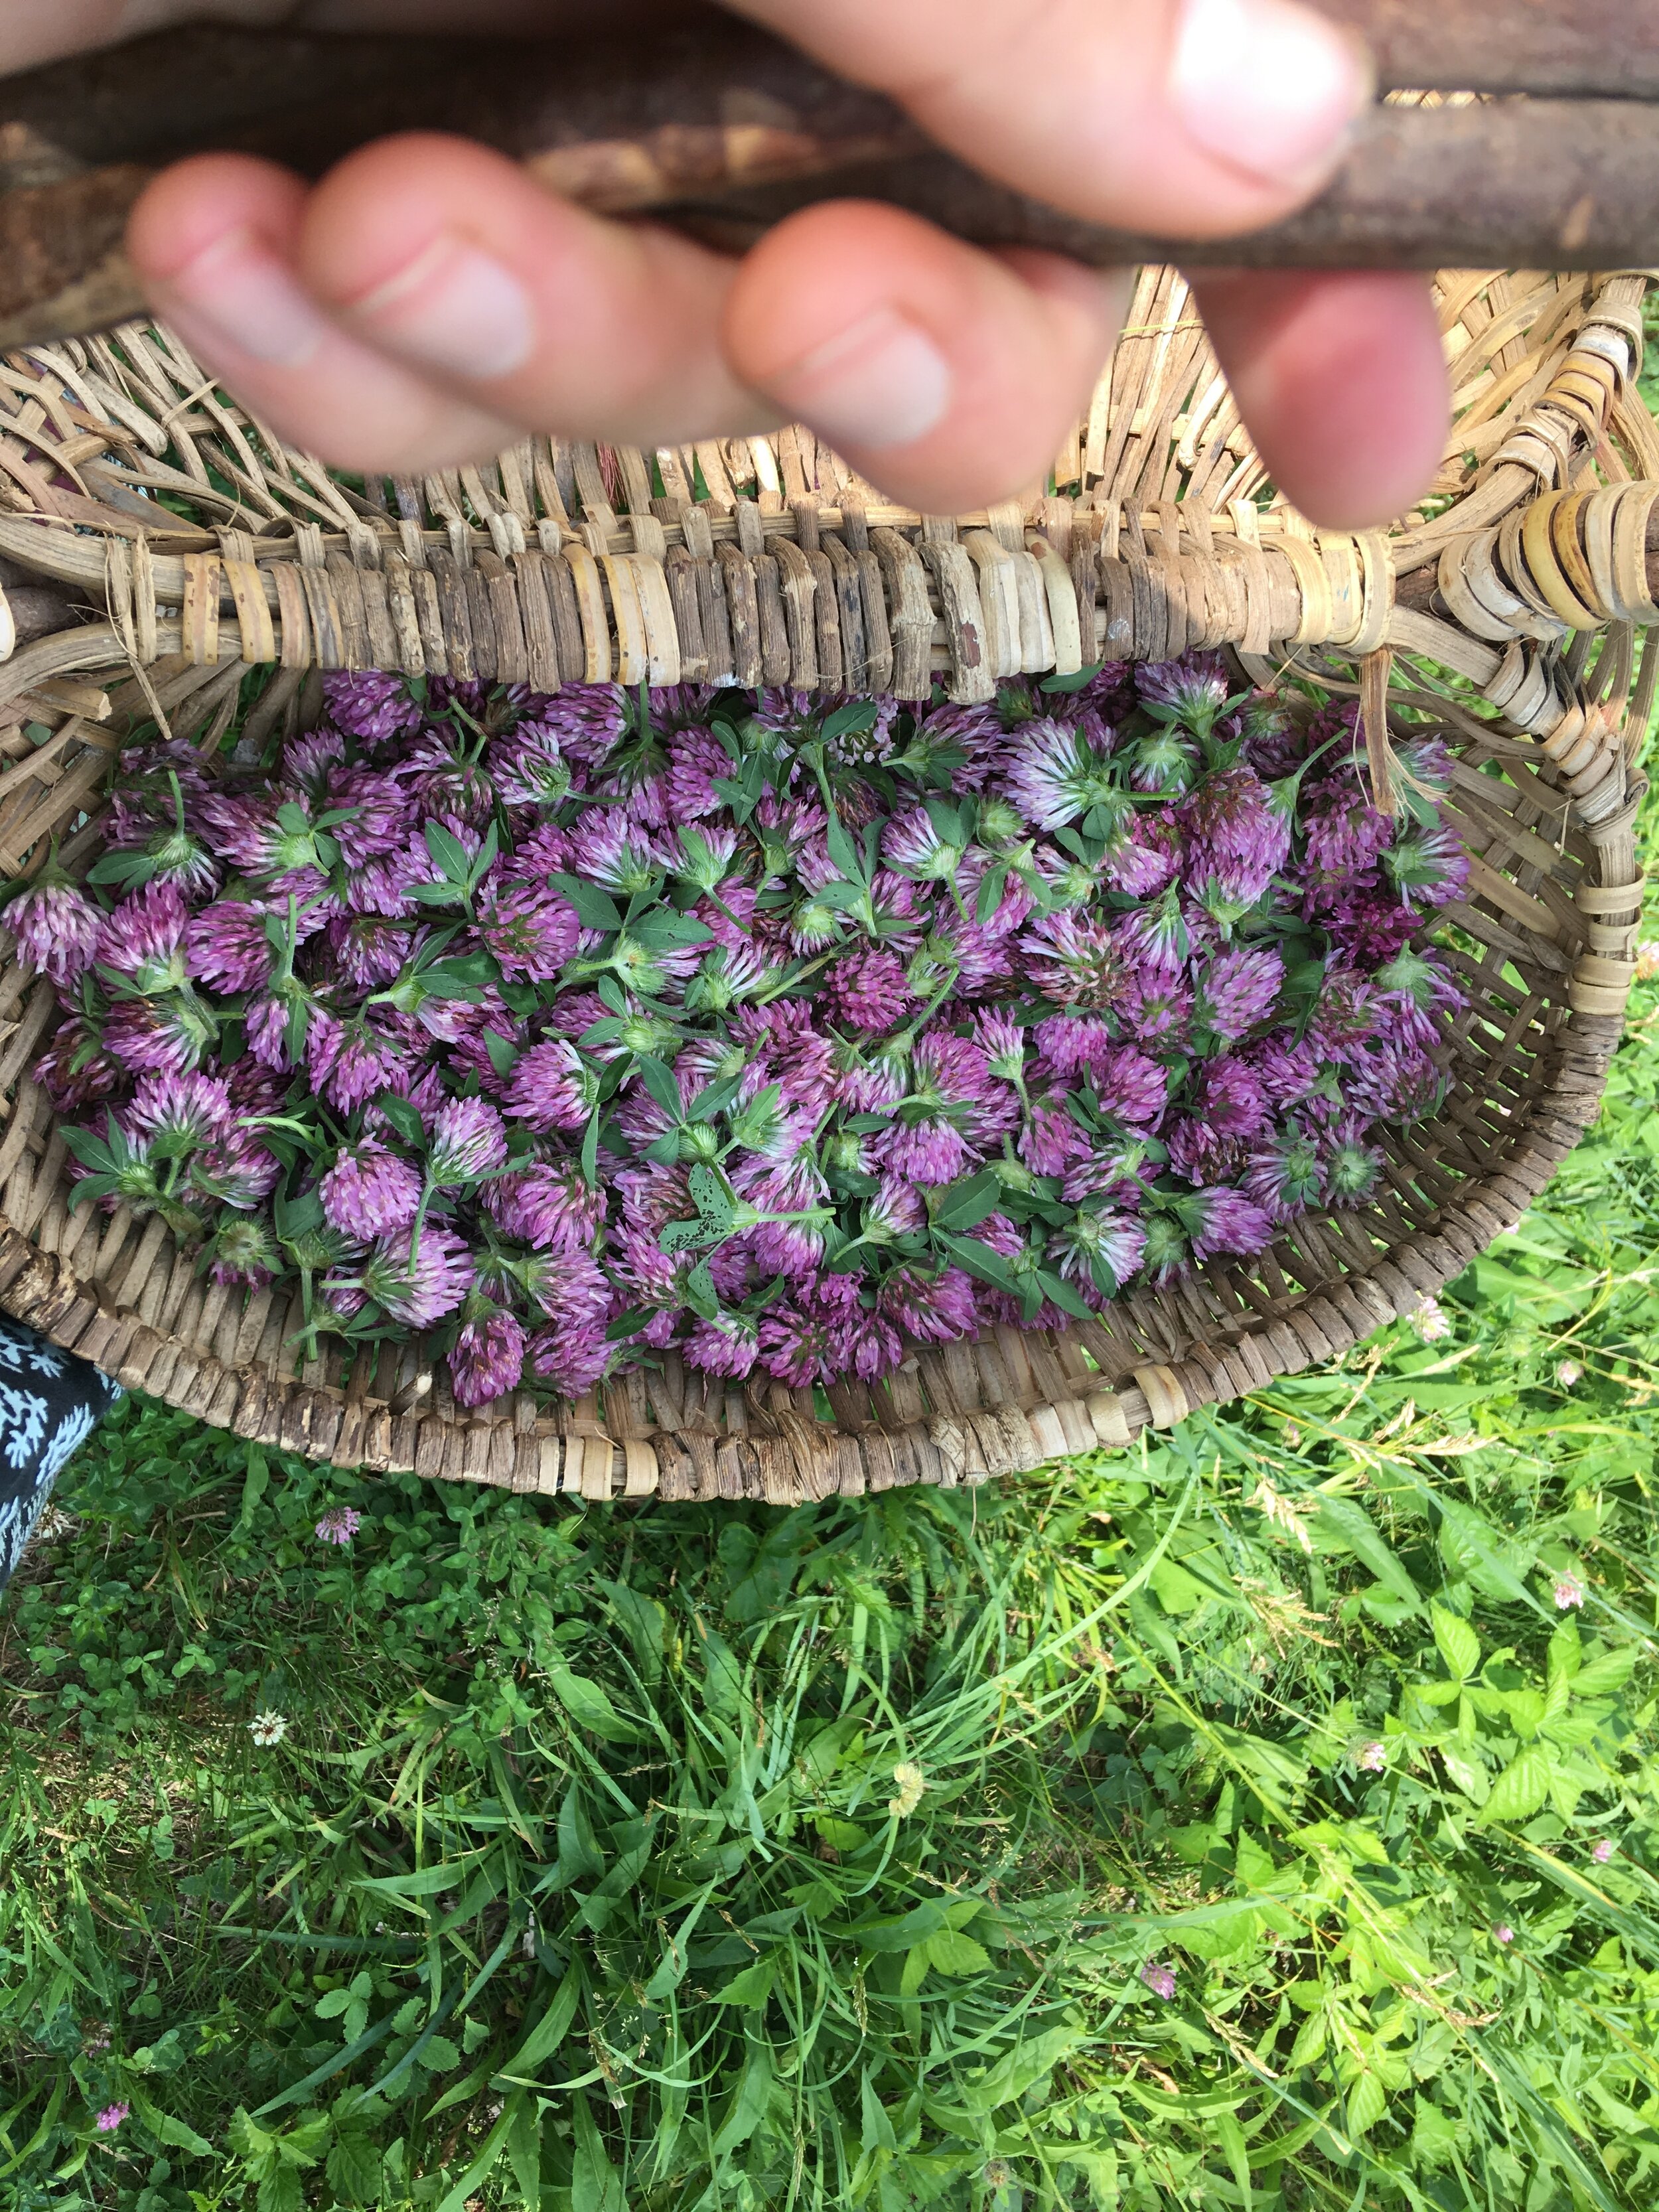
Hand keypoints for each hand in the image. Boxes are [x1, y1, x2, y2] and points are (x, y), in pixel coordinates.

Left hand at [12, 2, 1448, 526]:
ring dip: (544, 343)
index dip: (1301, 269)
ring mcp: (579, 110)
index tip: (1354, 443)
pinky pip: (434, 393)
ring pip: (675, 375)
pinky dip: (343, 358)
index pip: (1174, 70)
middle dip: (904, 362)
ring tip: (377, 217)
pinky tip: (230, 241)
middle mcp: (784, 7)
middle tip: (812, 315)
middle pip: (966, 300)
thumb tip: (1277, 134)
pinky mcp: (380, 200)